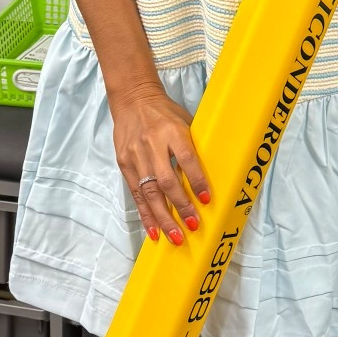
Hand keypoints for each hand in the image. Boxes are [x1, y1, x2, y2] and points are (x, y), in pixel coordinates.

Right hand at [109, 81, 210, 245]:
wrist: (132, 100)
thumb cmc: (165, 113)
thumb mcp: (185, 121)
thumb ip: (194, 146)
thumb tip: (213, 175)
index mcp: (172, 130)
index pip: (186, 158)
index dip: (197, 180)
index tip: (206, 199)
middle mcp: (152, 144)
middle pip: (167, 181)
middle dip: (181, 206)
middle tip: (193, 225)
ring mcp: (136, 156)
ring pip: (150, 193)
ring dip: (164, 218)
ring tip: (176, 237)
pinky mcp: (124, 164)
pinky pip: (136, 194)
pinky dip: (145, 215)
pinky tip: (154, 231)